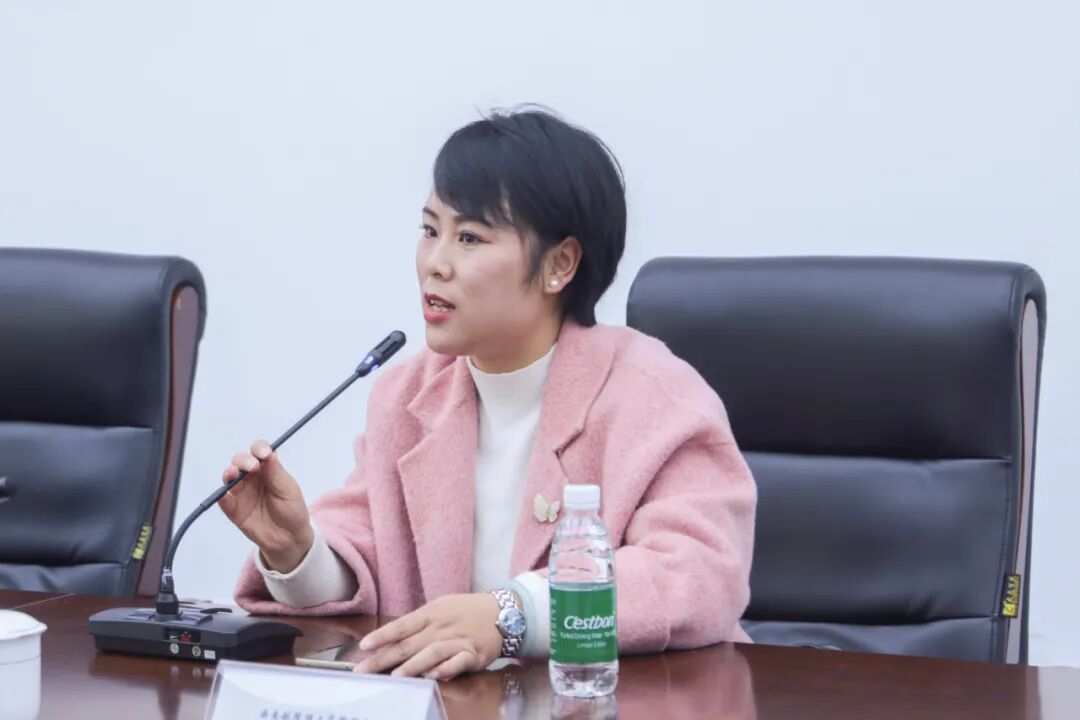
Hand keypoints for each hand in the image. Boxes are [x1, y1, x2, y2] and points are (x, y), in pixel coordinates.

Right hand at [218, 439, 312, 571]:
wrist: (289, 539)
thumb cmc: (292, 510)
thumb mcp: (289, 490)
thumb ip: (276, 473)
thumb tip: (269, 453)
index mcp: (268, 469)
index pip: (260, 452)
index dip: (259, 449)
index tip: (263, 453)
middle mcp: (252, 478)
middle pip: (241, 461)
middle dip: (244, 460)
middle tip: (253, 467)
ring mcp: (242, 493)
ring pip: (230, 477)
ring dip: (230, 473)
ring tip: (234, 473)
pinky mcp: (234, 509)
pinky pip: (224, 500)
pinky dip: (221, 496)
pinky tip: (224, 494)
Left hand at [352, 593, 503, 679]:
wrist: (502, 612)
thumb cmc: (465, 612)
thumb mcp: (440, 608)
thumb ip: (418, 624)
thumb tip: (391, 639)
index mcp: (431, 614)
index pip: (402, 625)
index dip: (383, 635)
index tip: (364, 646)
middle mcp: (442, 627)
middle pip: (410, 643)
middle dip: (385, 658)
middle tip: (365, 670)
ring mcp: (458, 640)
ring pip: (432, 652)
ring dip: (414, 665)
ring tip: (396, 676)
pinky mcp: (473, 654)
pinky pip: (459, 661)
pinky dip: (447, 668)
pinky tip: (434, 676)